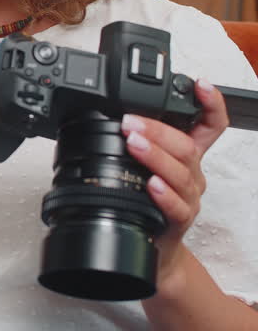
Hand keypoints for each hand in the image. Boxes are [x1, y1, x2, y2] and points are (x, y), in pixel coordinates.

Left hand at [121, 79, 228, 286]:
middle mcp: (193, 174)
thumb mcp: (151, 166)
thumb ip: (143, 141)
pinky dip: (164, 194)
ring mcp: (189, 197)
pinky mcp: (181, 220)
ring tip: (134, 144)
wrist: (156, 247)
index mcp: (189, 155)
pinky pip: (177, 206)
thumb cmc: (152, 203)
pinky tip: (151, 185)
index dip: (211, 103)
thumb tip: (118, 116)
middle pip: (187, 145)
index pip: (211, 124)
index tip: (200, 84)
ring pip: (181, 172)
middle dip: (159, 129)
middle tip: (131, 121)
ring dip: (155, 155)